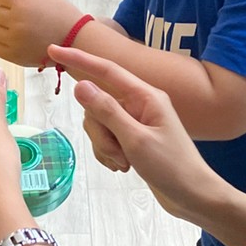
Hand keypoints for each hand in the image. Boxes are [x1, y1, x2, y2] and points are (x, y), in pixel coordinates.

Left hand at [0, 0, 84, 66]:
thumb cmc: (62, 17)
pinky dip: (0, 40)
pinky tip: (13, 38)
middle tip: (20, 15)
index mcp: (23, 3)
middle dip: (4, 12)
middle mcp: (16, 21)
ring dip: (1, 26)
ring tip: (19, 27)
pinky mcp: (14, 55)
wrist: (77, 41)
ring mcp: (14, 40)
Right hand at [49, 46, 224, 222]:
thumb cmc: (171, 167)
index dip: (79, 59)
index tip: (53, 49)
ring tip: (125, 164)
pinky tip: (124, 167)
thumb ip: (107, 111)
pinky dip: (109, 154)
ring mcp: (136, 121)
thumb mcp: (135, 139)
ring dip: (105, 146)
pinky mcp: (132, 138)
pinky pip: (107, 139)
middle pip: (98, 105)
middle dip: (100, 132)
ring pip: (99, 124)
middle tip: (119, 154)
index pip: (106, 70)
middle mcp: (140, 104)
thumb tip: (80, 85)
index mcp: (146, 96)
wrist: (192, 195)